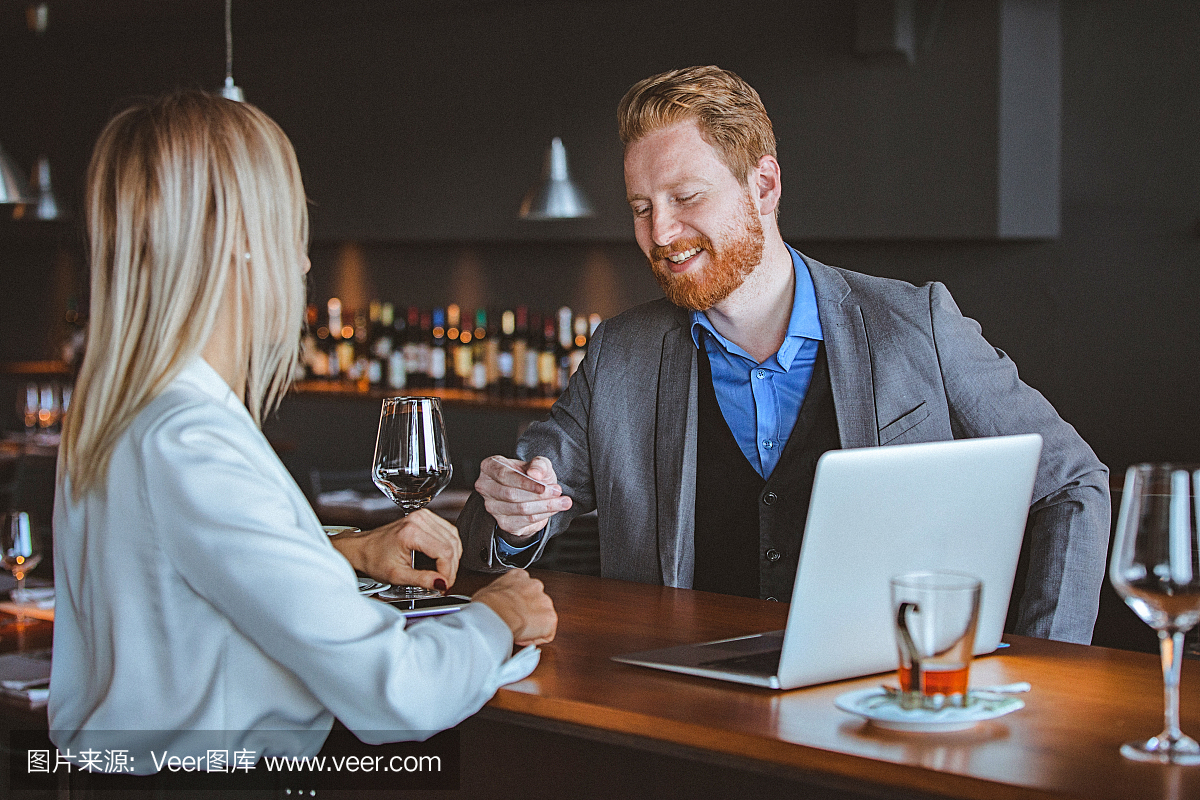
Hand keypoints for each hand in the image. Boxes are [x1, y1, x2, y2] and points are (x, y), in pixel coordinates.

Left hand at [330, 509, 461, 591]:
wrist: (362, 548)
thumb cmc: (374, 559)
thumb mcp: (397, 575)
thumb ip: (422, 580)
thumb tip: (441, 583)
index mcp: (412, 532)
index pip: (444, 552)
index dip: (448, 572)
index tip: (444, 584)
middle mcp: (419, 520)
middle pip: (451, 544)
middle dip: (451, 567)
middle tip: (445, 582)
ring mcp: (423, 516)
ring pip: (453, 537)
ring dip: (454, 557)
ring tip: (444, 572)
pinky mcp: (425, 517)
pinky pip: (448, 531)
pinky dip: (451, 546)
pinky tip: (445, 558)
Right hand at [471, 569, 556, 645]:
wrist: (496, 615)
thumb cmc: (488, 605)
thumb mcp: (488, 591)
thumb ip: (498, 594)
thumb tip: (492, 604)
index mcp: (519, 576)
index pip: (524, 588)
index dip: (517, 603)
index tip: (511, 611)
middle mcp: (534, 585)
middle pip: (535, 602)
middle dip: (527, 613)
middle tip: (514, 623)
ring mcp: (544, 601)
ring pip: (542, 617)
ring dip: (533, 625)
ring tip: (517, 631)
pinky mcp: (550, 618)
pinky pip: (546, 633)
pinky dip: (536, 638)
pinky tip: (522, 637)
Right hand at [475, 455, 572, 540]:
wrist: (532, 495)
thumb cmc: (531, 475)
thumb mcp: (538, 464)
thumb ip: (538, 464)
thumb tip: (535, 473)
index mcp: (489, 467)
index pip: (504, 475)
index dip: (525, 482)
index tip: (544, 487)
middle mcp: (485, 487)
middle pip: (511, 494)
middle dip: (539, 495)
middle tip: (558, 492)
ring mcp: (492, 507)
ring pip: (520, 509)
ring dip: (546, 506)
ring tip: (563, 501)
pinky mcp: (503, 522)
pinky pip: (525, 520)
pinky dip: (543, 515)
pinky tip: (554, 509)